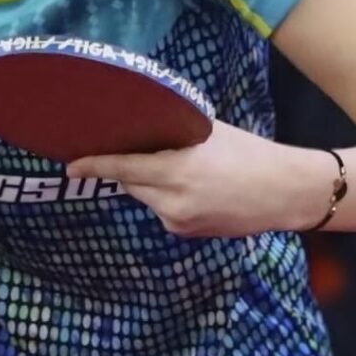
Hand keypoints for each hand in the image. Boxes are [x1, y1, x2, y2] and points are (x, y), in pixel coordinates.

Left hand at [66, 120, 328, 237]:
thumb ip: (176, 132)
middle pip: (132, 182)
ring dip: (152, 181)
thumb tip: (147, 123)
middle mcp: (172, 201)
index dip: (95, 166)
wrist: (284, 192)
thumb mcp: (210, 132)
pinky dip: (168, 196)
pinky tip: (197, 187)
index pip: (124, 168)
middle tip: (136, 146)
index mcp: (177, 170)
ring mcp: (179, 221)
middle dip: (130, 166)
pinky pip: (164, 210)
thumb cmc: (250, 152)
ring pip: (147, 197)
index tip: (71, 166)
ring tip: (184, 165)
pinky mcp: (187, 233)